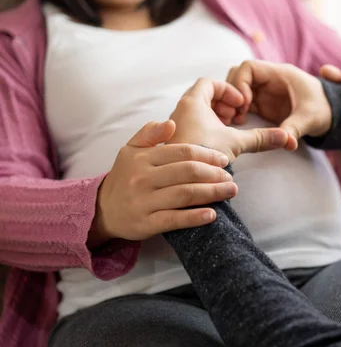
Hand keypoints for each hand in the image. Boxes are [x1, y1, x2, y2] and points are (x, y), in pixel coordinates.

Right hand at [92, 121, 236, 246]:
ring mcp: (144, 202)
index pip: (183, 152)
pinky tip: (212, 214)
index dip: (207, 154)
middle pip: (188, 172)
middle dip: (214, 174)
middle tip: (231, 176)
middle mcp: (142, 178)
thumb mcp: (130, 150)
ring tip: (230, 191)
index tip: (224, 159)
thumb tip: (171, 122)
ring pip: (185, 195)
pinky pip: (175, 220)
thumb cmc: (125, 176)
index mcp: (143, 158)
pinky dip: (195, 217)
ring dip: (212, 193)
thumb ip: (149, 133)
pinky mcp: (146, 224)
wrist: (102, 209)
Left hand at [168, 78, 289, 160]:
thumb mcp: (238, 142)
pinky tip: (217, 142)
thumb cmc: (207, 155)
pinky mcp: (175, 140)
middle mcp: (179, 110)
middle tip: (234, 118)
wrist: (185, 180)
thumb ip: (261, 137)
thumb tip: (285, 137)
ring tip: (227, 130)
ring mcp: (175, 126)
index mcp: (192, 102)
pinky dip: (205, 128)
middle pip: (203, 96)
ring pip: (196, 111)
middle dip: (222, 104)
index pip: (209, 82)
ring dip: (215, 117)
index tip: (239, 104)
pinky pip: (191, 124)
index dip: (228, 90)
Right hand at [222, 60, 332, 149]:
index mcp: (280, 74)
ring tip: (238, 119)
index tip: (245, 103)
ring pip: (237, 88)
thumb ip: (295, 128)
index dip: (240, 82)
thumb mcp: (310, 119)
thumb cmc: (323, 110)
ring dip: (233, 102)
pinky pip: (242, 102)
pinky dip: (237, 110)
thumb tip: (288, 144)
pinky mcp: (263, 103)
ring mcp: (264, 91)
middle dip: (233, 93)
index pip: (249, 67)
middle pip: (238, 75)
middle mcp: (269, 79)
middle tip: (238, 114)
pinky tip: (240, 123)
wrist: (330, 115)